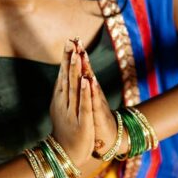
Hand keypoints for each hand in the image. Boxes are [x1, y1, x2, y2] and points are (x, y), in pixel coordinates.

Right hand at [49, 40, 94, 158]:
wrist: (66, 153)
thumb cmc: (66, 129)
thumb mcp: (62, 108)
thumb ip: (63, 92)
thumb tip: (62, 75)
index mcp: (60, 99)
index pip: (63, 75)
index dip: (65, 59)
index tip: (69, 42)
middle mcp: (64, 103)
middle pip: (66, 77)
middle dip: (69, 60)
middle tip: (71, 42)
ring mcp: (72, 111)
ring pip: (73, 88)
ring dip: (75, 71)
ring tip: (76, 55)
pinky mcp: (82, 121)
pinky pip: (83, 104)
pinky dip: (84, 92)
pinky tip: (85, 80)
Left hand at [72, 38, 124, 156]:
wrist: (107, 137)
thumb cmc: (94, 117)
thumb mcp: (85, 101)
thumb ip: (80, 87)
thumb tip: (75, 72)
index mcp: (87, 90)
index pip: (80, 70)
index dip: (75, 56)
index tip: (70, 40)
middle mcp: (93, 92)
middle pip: (86, 71)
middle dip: (81, 56)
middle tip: (77, 41)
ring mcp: (96, 101)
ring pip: (91, 82)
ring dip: (87, 68)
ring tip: (83, 55)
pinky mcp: (99, 113)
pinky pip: (95, 99)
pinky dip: (92, 90)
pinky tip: (91, 80)